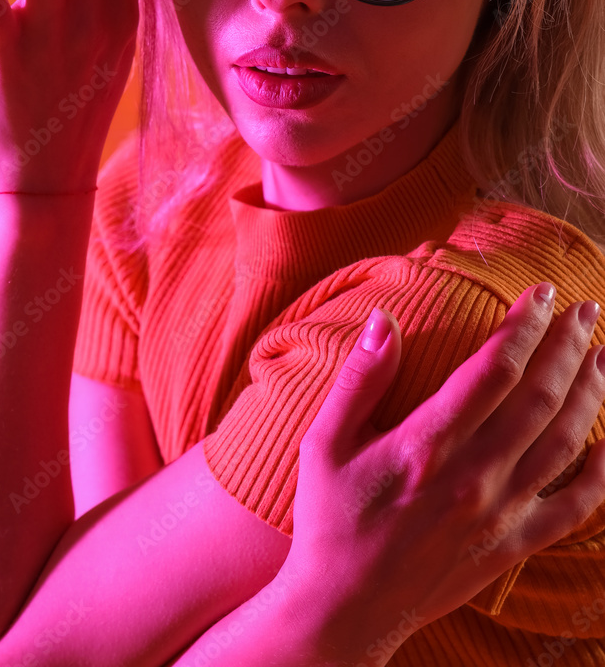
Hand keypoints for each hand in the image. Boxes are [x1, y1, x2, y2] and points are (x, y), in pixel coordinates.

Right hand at [283, 286, 604, 659]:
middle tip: (584, 308)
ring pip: (564, 443)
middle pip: (540, 398)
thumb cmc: (329, 518)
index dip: (524, 326)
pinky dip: (602, 474)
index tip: (540, 293)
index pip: (494, 371)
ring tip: (601, 354)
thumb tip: (381, 318)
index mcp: (427, 446)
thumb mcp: (324, 443)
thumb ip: (358, 379)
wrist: (343, 608)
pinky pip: (574, 509)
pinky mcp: (511, 547)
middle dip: (568, 346)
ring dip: (590, 394)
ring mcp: (498, 516)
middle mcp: (473, 478)